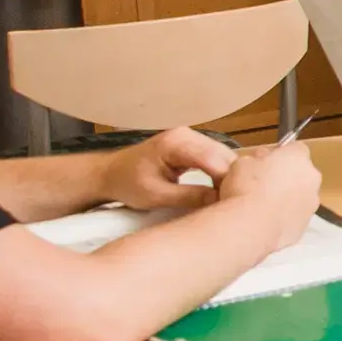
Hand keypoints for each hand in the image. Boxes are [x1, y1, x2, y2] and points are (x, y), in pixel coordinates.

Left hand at [104, 127, 233, 204]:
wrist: (109, 173)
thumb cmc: (127, 183)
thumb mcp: (157, 195)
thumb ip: (190, 196)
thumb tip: (220, 201)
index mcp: (177, 143)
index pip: (215, 161)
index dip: (228, 183)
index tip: (232, 205)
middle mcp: (188, 134)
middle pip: (224, 156)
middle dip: (231, 180)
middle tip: (231, 206)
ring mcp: (191, 137)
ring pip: (224, 157)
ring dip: (228, 177)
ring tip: (226, 200)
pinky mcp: (193, 145)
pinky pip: (216, 158)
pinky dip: (220, 174)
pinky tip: (219, 190)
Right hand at [208, 139, 319, 232]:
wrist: (252, 225)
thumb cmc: (246, 186)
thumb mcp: (242, 162)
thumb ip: (257, 159)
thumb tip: (261, 161)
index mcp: (299, 157)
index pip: (295, 148)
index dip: (279, 154)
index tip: (263, 161)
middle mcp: (312, 179)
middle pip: (301, 173)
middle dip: (286, 176)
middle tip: (262, 183)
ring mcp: (311, 205)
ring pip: (301, 197)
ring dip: (287, 198)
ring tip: (262, 206)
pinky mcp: (304, 227)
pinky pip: (295, 217)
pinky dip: (284, 217)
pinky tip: (265, 221)